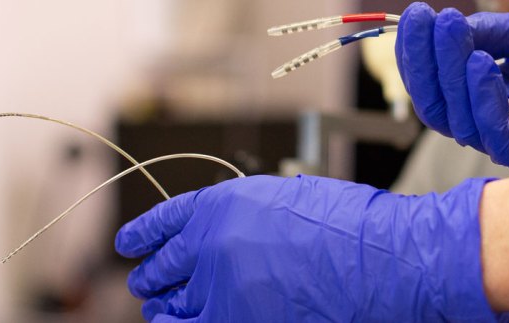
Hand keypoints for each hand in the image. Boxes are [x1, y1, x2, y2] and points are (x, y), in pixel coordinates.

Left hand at [116, 174, 508, 321]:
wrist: (377, 260)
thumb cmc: (346, 225)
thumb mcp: (286, 198)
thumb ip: (243, 214)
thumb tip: (223, 232)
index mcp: (220, 206)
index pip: (162, 223)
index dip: (141, 236)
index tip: (130, 243)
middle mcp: (207, 248)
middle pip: (156, 269)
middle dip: (152, 275)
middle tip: (152, 281)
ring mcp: (218, 292)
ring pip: (166, 308)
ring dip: (163, 307)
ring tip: (165, 308)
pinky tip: (182, 322)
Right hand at [395, 3, 508, 170]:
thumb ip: (499, 33)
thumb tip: (446, 28)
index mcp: (503, 89)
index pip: (446, 81)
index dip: (425, 52)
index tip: (417, 15)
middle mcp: (507, 119)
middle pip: (443, 104)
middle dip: (426, 62)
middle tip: (425, 21)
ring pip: (463, 122)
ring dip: (449, 77)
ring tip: (453, 33)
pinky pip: (502, 138)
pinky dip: (484, 102)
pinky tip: (483, 64)